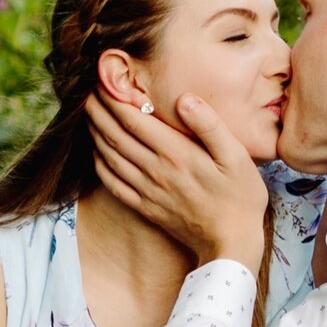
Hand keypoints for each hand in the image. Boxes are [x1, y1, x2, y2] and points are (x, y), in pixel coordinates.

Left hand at [85, 90, 269, 269]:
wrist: (231, 243)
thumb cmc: (240, 197)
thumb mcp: (236, 156)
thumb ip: (210, 125)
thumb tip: (185, 98)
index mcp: (175, 153)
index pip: (134, 120)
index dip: (114, 99)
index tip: (103, 82)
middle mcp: (155, 170)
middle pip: (116, 136)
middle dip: (98, 112)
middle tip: (86, 95)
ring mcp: (148, 190)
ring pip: (110, 157)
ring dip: (96, 135)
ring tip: (88, 118)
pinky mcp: (146, 207)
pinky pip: (113, 184)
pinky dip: (101, 166)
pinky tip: (98, 155)